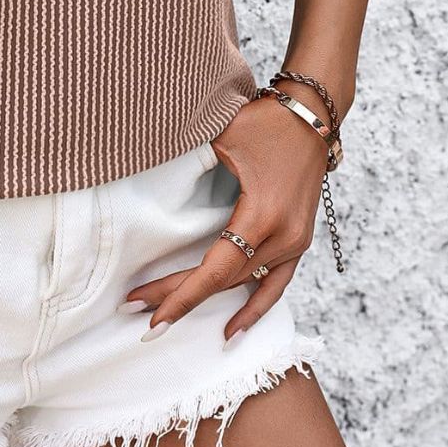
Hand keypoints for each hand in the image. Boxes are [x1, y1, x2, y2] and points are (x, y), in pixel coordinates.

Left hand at [122, 92, 330, 342]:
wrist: (312, 115)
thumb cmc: (263, 121)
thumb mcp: (220, 137)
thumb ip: (188, 162)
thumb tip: (145, 174)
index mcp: (262, 215)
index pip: (216, 269)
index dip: (182, 295)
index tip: (150, 313)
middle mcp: (283, 236)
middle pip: (224, 280)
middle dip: (178, 296)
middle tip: (136, 309)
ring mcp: (295, 242)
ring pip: (244, 284)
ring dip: (206, 302)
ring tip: (165, 317)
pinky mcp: (298, 240)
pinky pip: (275, 284)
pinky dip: (254, 309)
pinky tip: (232, 331)